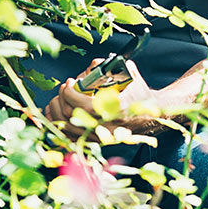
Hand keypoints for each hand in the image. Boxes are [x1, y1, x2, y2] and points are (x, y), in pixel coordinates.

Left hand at [44, 60, 159, 138]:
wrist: (153, 115)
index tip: (69, 82)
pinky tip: (54, 115)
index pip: (83, 106)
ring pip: (67, 128)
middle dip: (62, 99)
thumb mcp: (129, 75)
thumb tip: (92, 67)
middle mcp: (107, 127)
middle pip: (70, 117)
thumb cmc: (138, 93)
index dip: (70, 93)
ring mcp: (101, 137)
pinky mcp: (97, 141)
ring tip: (58, 98)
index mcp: (116, 111)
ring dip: (57, 111)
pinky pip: (71, 137)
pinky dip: (59, 126)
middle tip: (63, 88)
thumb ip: (111, 67)